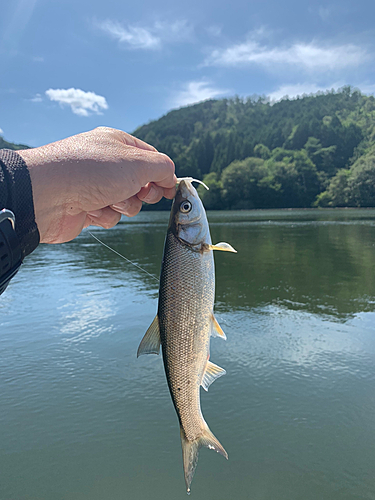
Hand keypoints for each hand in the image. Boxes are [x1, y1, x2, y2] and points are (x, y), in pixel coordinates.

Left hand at [17, 127, 176, 243]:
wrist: (48, 194)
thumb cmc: (91, 171)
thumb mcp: (137, 163)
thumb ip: (163, 168)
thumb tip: (171, 177)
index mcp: (118, 144)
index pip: (151, 158)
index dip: (163, 174)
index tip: (170, 189)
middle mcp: (107, 164)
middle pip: (142, 182)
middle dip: (143, 192)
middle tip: (138, 192)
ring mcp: (96, 186)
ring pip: (128, 202)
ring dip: (124, 205)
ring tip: (107, 199)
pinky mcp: (87, 208)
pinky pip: (110, 216)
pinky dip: (105, 215)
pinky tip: (91, 209)